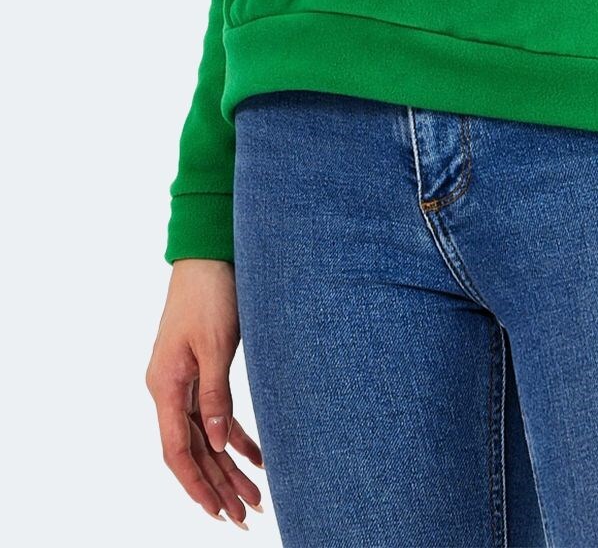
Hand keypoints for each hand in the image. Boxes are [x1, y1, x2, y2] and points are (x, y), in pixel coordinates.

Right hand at [145, 258, 264, 527]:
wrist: (209, 253)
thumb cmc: (210, 293)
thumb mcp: (216, 344)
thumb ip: (215, 394)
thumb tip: (219, 443)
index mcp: (166, 386)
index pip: (178, 450)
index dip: (198, 484)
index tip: (218, 512)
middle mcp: (170, 388)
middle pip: (194, 450)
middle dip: (219, 485)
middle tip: (244, 517)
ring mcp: (184, 380)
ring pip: (207, 436)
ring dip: (230, 467)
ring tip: (255, 498)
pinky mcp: (201, 369)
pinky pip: (217, 413)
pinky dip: (237, 436)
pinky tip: (258, 456)